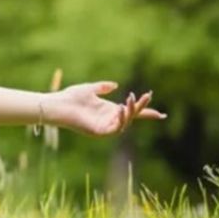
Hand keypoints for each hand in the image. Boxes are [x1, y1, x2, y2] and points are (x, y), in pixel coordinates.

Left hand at [49, 82, 165, 136]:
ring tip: (131, 99)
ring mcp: (104, 127)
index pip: (131, 112)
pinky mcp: (98, 132)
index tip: (162, 114)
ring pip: (125, 122)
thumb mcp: (89, 89)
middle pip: (132, 116)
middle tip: (145, 95)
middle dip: (141, 107)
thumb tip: (115, 85)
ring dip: (131, 111)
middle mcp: (108, 119)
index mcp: (108, 110)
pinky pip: (115, 129)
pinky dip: (121, 120)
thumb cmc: (69, 97)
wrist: (56, 104)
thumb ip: (102, 87)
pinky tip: (121, 109)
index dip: (146, 113)